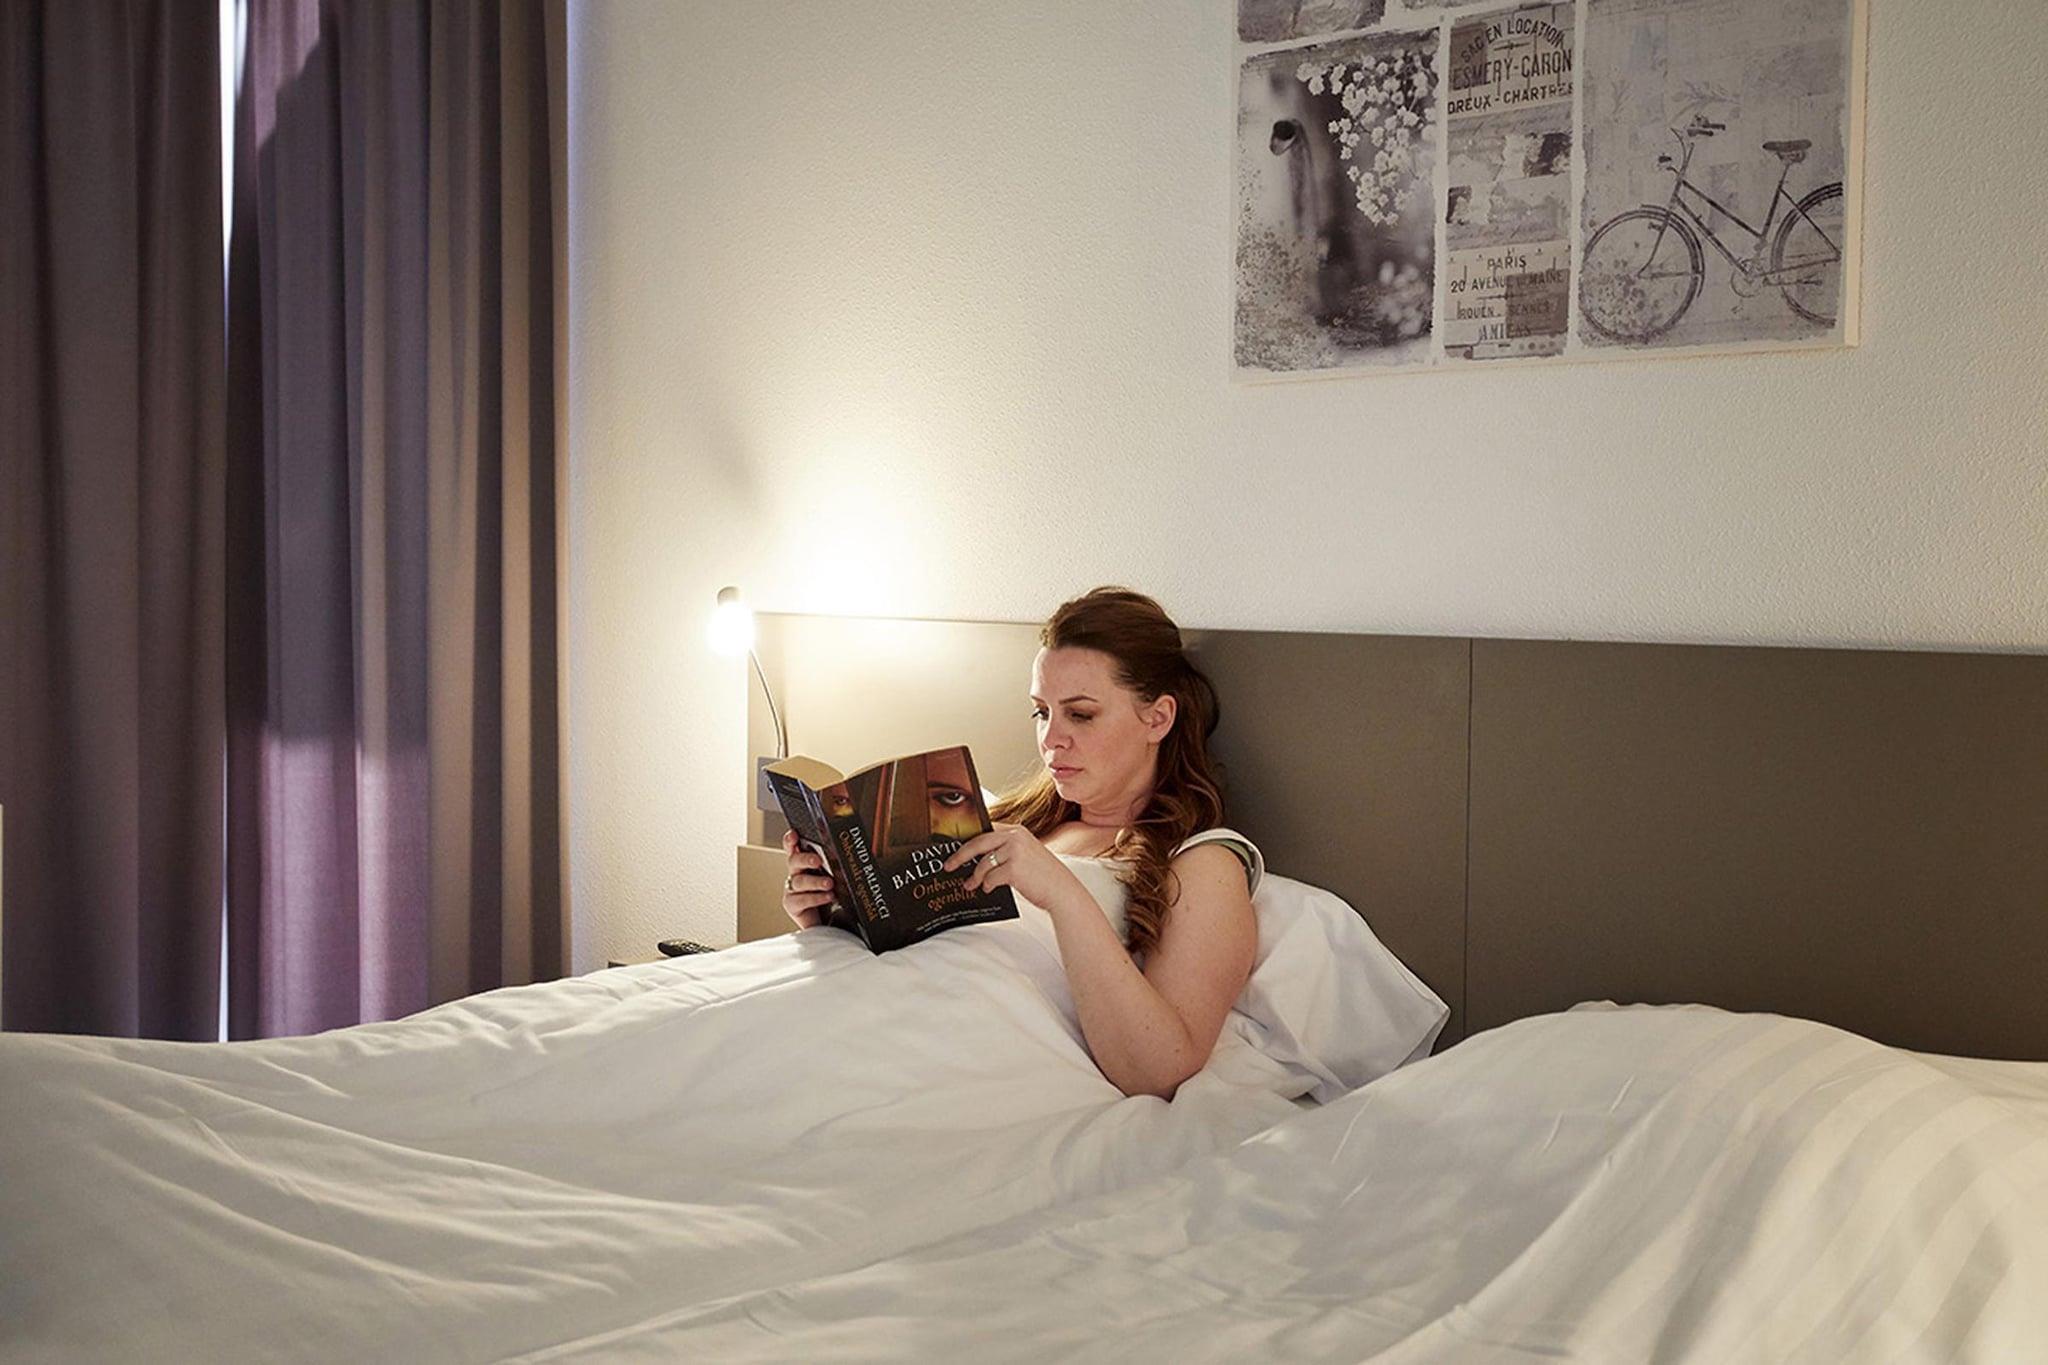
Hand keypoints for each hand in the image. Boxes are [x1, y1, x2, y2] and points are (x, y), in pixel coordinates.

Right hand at [781, 829, 838, 928]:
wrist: (832, 922)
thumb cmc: (835, 897)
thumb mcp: (837, 878)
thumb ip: (837, 866)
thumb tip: (852, 853)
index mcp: (805, 864)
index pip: (794, 848)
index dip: (791, 841)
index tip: (794, 834)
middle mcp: (796, 874)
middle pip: (794, 861)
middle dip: (806, 858)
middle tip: (818, 860)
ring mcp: (793, 890)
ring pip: (799, 881)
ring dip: (815, 881)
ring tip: (829, 884)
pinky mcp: (792, 905)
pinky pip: (800, 900)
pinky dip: (815, 898)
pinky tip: (827, 897)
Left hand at [941, 823, 1087, 912]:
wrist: (1061, 890)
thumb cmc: (1043, 876)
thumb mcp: (1025, 854)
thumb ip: (1005, 851)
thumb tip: (977, 858)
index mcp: (1017, 831)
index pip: (985, 831)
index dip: (968, 840)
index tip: (954, 848)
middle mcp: (1015, 837)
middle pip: (978, 843)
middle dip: (960, 855)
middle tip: (948, 865)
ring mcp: (1015, 852)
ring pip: (983, 864)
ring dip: (975, 877)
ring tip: (970, 885)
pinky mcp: (1014, 869)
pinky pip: (991, 878)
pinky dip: (987, 885)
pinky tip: (989, 889)